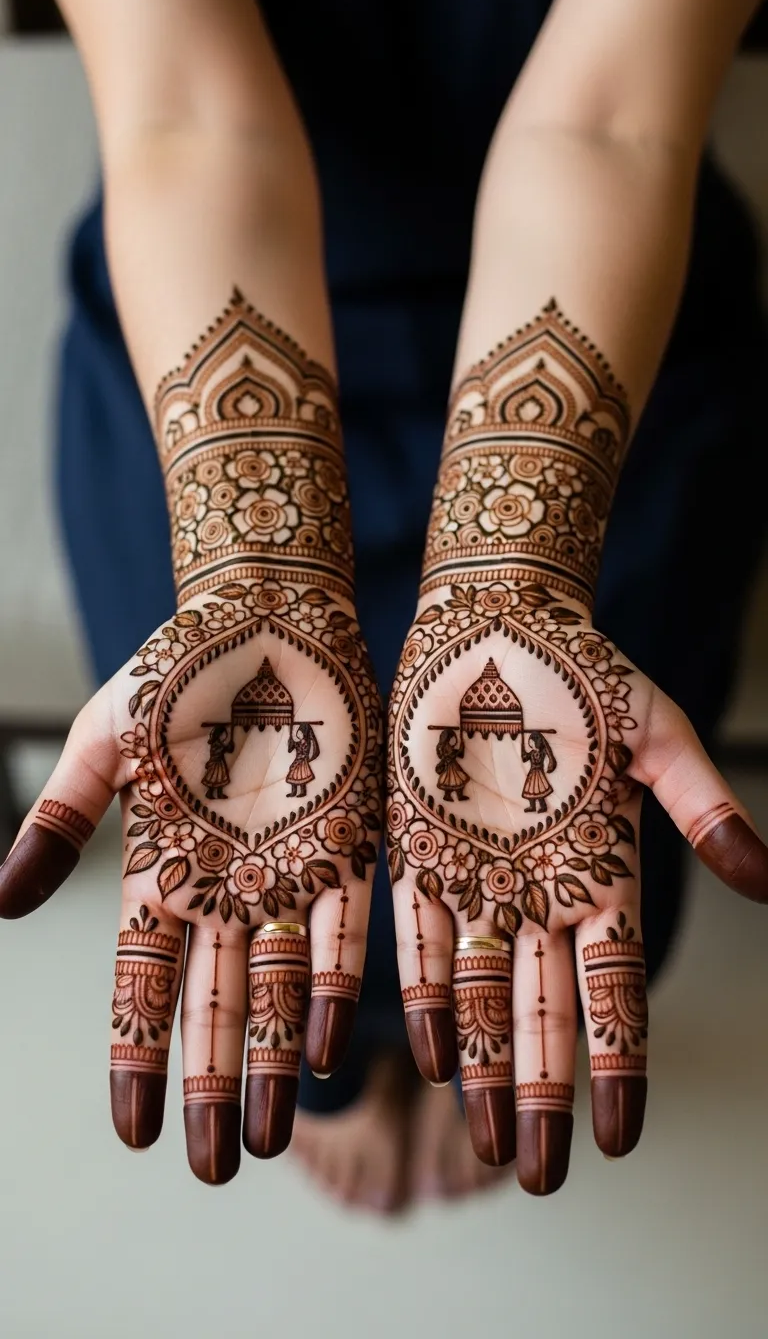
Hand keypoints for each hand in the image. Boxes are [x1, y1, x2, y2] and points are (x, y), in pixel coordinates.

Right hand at [0, 576, 381, 1184]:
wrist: (268, 611)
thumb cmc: (177, 666)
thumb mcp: (108, 740)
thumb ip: (63, 818)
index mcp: (161, 867)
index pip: (142, 983)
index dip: (136, 1055)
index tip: (133, 1128)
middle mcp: (226, 886)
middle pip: (215, 1001)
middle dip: (211, 1083)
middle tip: (211, 1167)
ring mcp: (288, 867)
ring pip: (279, 982)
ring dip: (270, 1057)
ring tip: (270, 1133)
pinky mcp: (350, 839)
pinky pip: (346, 925)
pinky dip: (335, 984)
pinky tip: (326, 1044)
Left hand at [388, 577, 767, 1193]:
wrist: (493, 620)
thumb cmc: (584, 668)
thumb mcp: (656, 732)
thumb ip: (701, 804)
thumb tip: (766, 878)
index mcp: (604, 873)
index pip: (617, 990)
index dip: (621, 1063)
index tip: (621, 1137)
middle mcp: (539, 893)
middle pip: (545, 1012)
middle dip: (545, 1092)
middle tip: (544, 1173)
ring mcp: (476, 877)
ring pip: (480, 992)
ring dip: (485, 1066)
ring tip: (491, 1138)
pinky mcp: (416, 850)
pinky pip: (416, 935)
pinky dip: (423, 993)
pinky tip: (431, 1050)